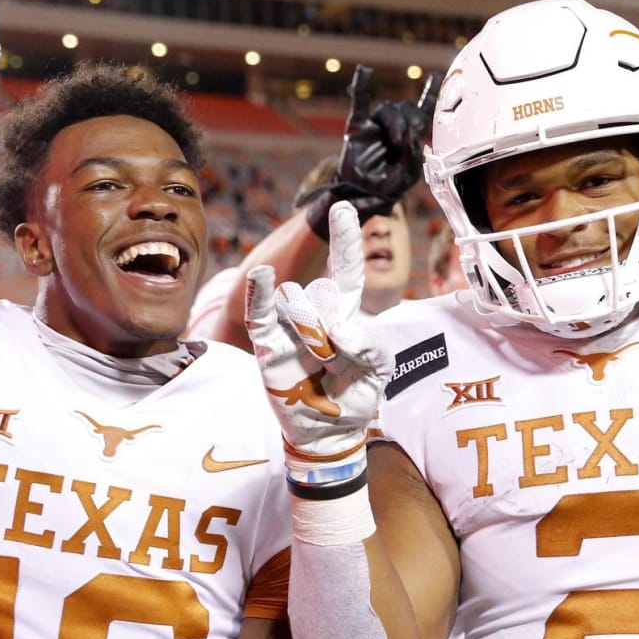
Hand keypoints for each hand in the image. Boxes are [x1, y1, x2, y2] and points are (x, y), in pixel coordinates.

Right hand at [246, 202, 392, 495]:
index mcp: (344, 312)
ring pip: (296, 301)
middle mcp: (312, 313)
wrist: (330, 431)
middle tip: (337, 361)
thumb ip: (367, 343)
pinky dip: (259, 294)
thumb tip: (335, 328)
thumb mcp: (379, 367)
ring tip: (317, 364)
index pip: (344, 268)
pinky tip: (260, 275)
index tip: (342, 207)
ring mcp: (287, 327)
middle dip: (331, 324)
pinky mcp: (268, 346)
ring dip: (311, 332)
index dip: (344, 239)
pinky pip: (261, 314)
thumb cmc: (357, 392)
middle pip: (320, 290)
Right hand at [302, 66, 440, 239]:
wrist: (364, 196)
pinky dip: (363, 87)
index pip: (423, 110)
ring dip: (396, 123)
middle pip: (407, 108)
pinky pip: (360, 103)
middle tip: (408, 140)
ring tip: (397, 141)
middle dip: (411, 122)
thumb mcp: (410, 175)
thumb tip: (411, 139)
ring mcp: (376, 126)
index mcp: (410, 136)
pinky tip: (366, 71)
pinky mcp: (358, 127)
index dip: (430, 93)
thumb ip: (415, 157)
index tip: (438, 76)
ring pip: (389, 109)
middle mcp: (394, 127)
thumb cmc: (388, 186)